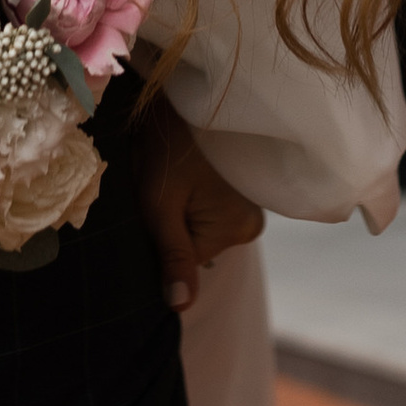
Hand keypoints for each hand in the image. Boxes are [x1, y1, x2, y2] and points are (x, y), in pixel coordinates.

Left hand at [135, 95, 263, 313]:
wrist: (181, 97)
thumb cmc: (167, 147)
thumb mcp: (161, 204)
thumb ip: (173, 256)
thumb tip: (180, 308)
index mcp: (237, 229)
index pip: (185, 259)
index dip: (159, 236)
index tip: (154, 200)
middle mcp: (251, 224)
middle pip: (195, 246)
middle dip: (171, 223)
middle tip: (163, 185)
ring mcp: (248, 209)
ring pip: (198, 230)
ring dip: (179, 211)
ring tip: (174, 177)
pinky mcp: (239, 197)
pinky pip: (206, 215)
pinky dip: (189, 203)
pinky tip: (184, 177)